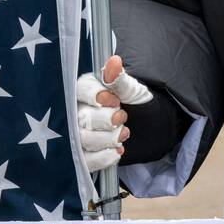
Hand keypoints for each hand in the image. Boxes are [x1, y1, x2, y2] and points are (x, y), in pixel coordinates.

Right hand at [76, 55, 152, 171]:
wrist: (148, 126)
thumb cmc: (135, 103)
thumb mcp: (131, 90)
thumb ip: (120, 80)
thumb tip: (114, 62)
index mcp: (84, 90)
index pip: (79, 91)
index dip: (97, 96)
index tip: (114, 100)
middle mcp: (75, 112)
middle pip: (82, 117)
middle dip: (106, 120)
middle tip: (122, 117)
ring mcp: (77, 135)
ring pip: (84, 139)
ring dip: (108, 138)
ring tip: (124, 133)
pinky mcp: (84, 156)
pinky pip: (86, 161)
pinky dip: (104, 157)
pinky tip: (117, 151)